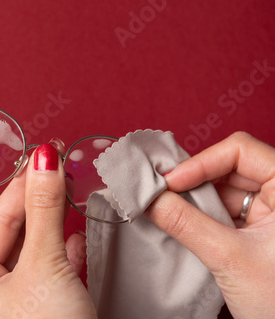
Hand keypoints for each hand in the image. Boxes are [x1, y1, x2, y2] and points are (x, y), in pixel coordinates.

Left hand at [0, 141, 96, 318]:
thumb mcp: (45, 264)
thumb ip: (45, 210)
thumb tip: (44, 160)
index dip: (23, 185)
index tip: (43, 154)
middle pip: (17, 232)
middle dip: (40, 201)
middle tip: (57, 167)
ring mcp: (19, 301)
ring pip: (37, 249)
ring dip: (55, 222)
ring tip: (68, 192)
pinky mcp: (46, 308)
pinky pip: (54, 269)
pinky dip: (68, 250)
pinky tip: (77, 236)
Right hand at [146, 132, 274, 318]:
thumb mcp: (229, 258)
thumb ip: (185, 224)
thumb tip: (148, 198)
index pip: (241, 151)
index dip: (202, 162)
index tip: (170, 183)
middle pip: (229, 168)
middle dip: (192, 182)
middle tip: (160, 194)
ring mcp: (271, 213)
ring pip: (223, 190)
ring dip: (194, 201)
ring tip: (167, 212)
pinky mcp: (258, 230)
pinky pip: (224, 211)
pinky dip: (201, 216)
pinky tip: (181, 224)